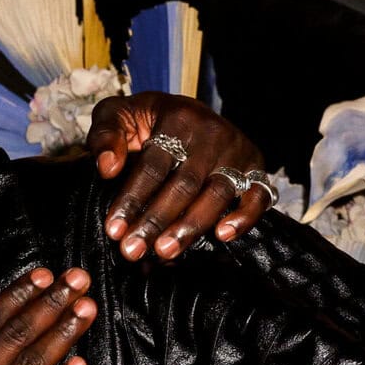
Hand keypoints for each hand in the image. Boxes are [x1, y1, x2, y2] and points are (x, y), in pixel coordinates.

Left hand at [86, 94, 270, 260]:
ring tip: (164, 251)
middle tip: (133, 250)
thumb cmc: (147, 120)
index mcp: (178, 118)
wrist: (188, 112)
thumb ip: (106, 136)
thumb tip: (107, 168)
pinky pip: (258, 195)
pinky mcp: (256, 167)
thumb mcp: (119, 114)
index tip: (114, 229)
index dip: (132, 198)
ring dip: (190, 226)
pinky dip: (244, 217)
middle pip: (184, 184)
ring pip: (217, 194)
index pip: (154, 165)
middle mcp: (212, 134)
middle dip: (156, 220)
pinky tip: (221, 236)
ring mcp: (237, 151)